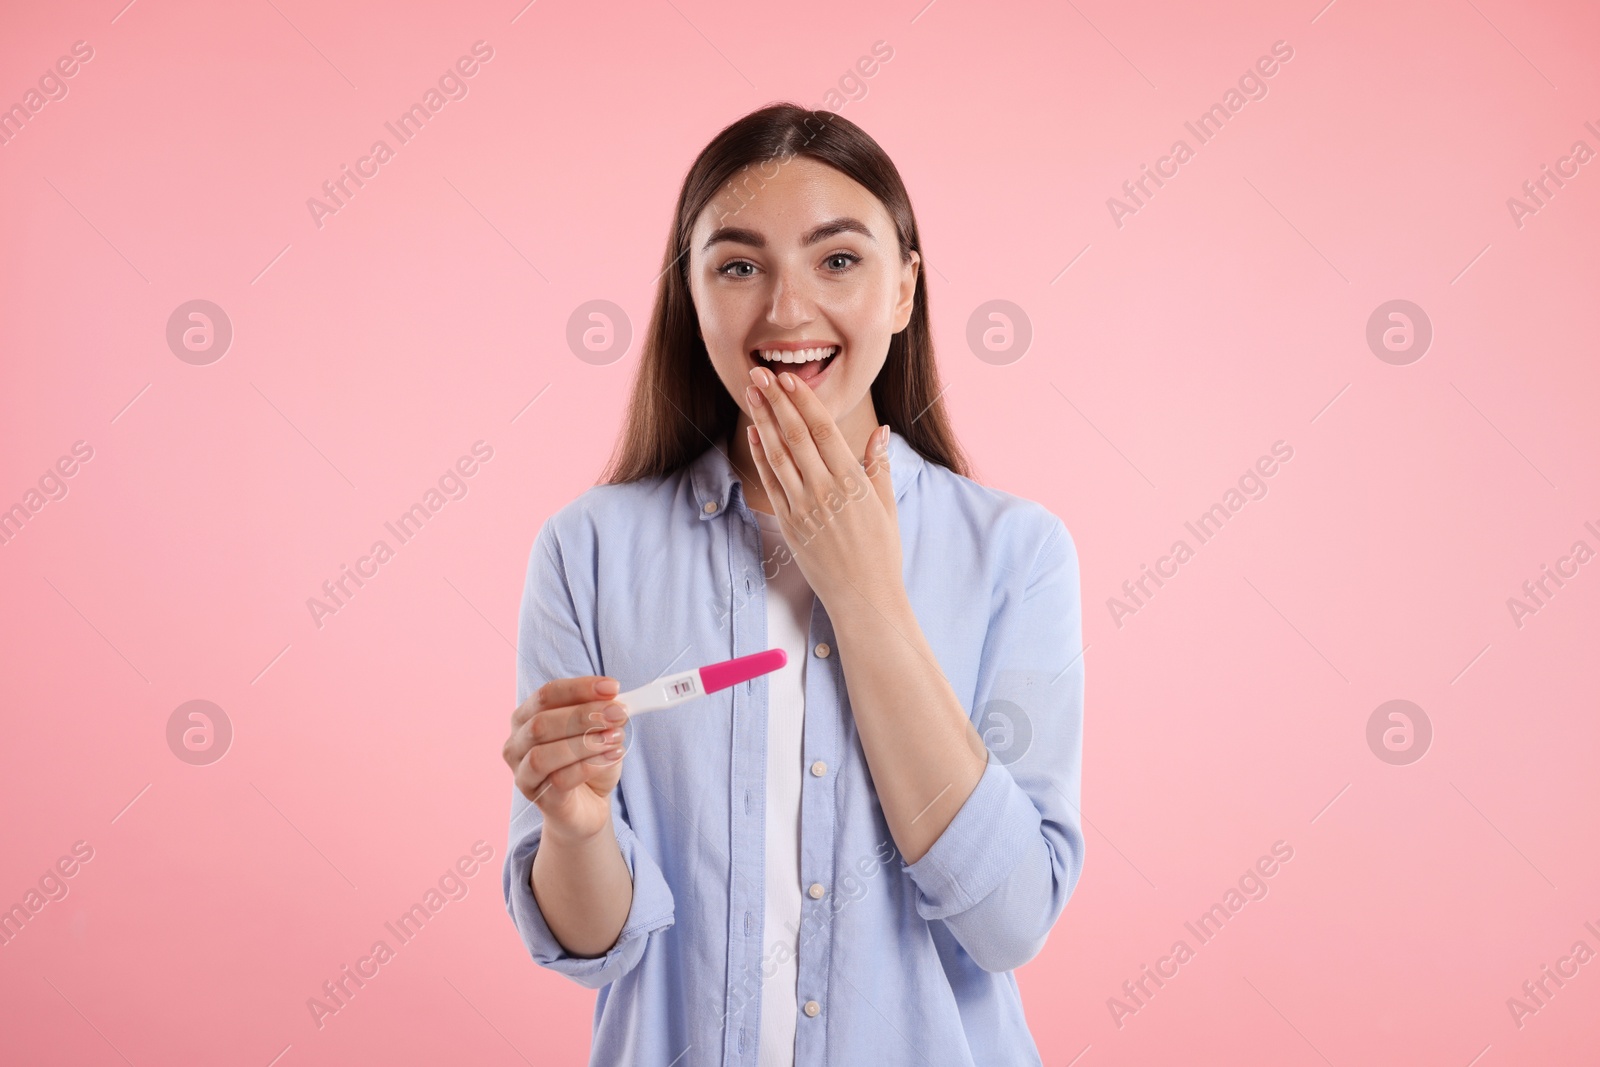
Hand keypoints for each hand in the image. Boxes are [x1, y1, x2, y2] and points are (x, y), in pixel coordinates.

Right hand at [503, 675, 628, 843]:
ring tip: (616, 738)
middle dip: (583, 715)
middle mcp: (517, 744)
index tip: (613, 687)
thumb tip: (615, 700)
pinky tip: (612, 757)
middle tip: (618, 714)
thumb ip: (601, 713)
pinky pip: (559, 781)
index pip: (546, 694)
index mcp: (526, 717)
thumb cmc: (588, 761)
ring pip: (543, 754)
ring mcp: (523, 774)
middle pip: (541, 723)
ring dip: (584, 743)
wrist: (589, 804)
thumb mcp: (597, 730)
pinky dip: (589, 766)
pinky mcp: (539, 799)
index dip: (579, 688)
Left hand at [745, 365, 903, 612]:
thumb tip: (880, 431)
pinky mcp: (788, 524)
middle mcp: (825, 491)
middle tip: (760, 373)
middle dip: (776, 401)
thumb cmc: (881, 552)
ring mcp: (803, 508)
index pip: (824, 430)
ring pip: (778, 455)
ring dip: (762, 421)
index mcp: (853, 482)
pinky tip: (753, 434)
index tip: (790, 377)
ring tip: (752, 394)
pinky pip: (771, 483)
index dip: (804, 401)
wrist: (863, 598)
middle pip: (795, 436)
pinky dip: (760, 456)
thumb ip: (879, 466)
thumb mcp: (887, 506)